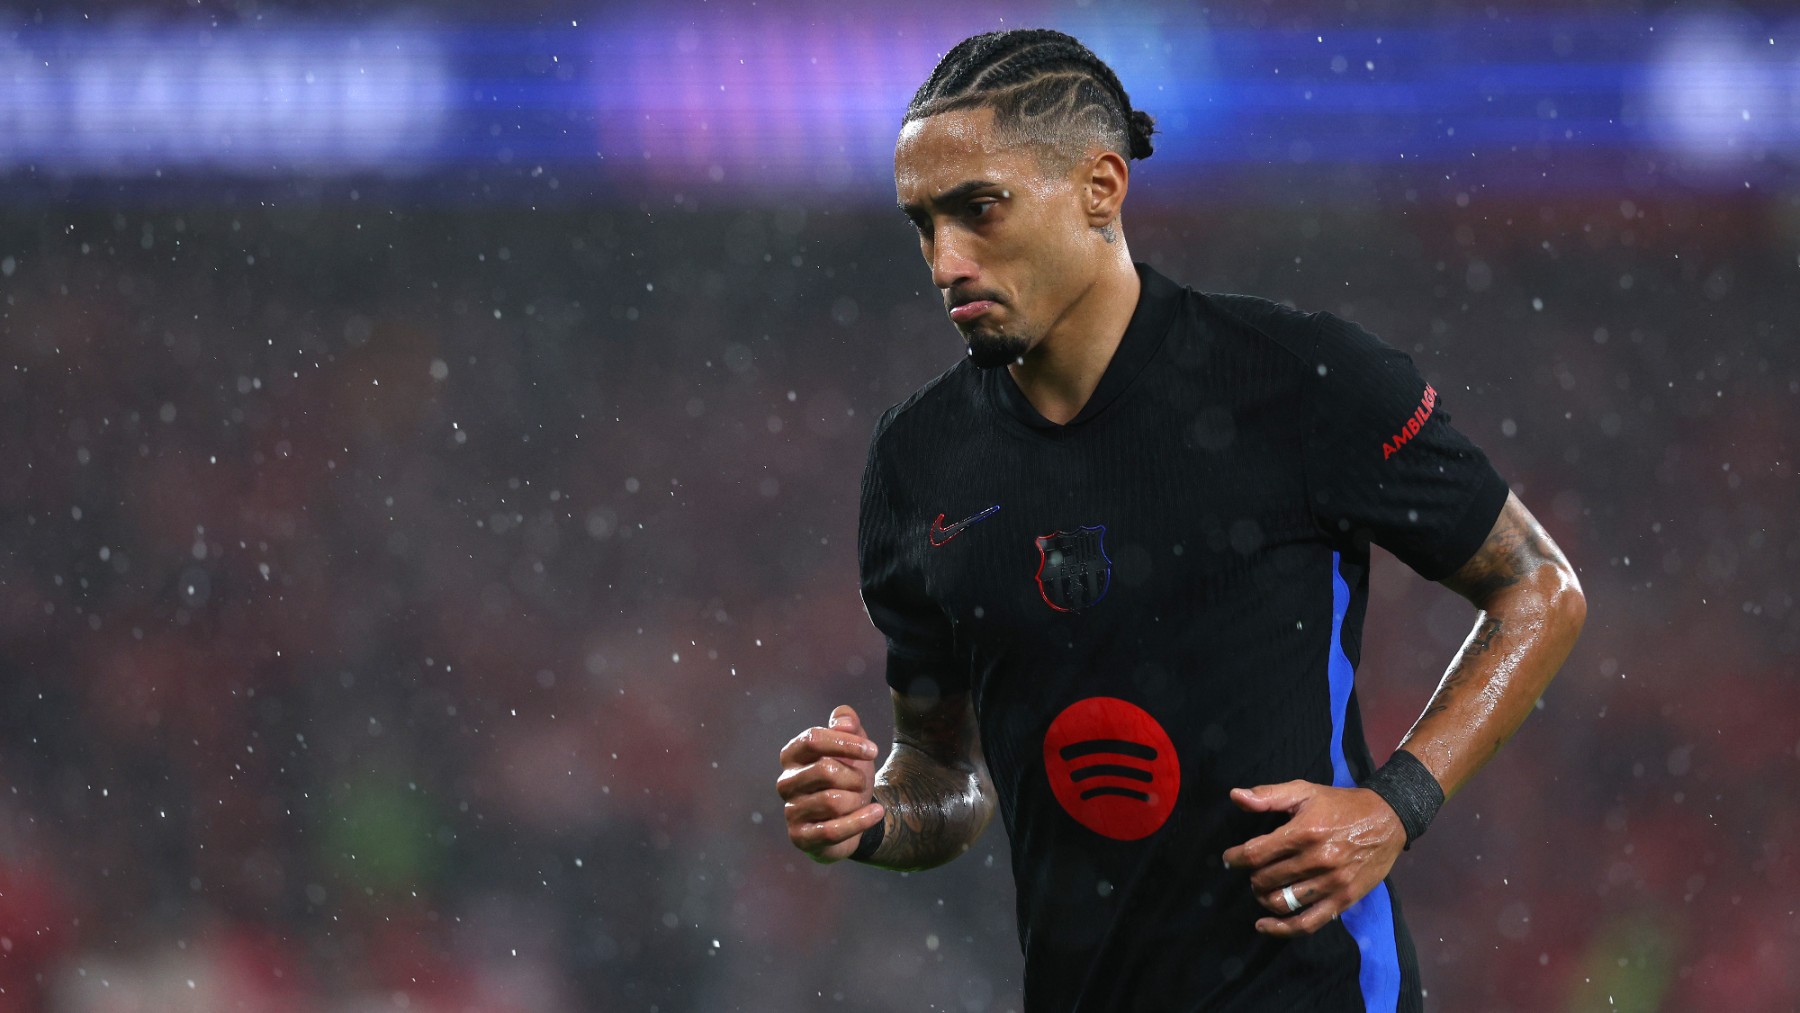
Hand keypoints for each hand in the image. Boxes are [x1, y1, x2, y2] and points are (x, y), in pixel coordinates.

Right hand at [776, 705, 884, 862]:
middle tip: (862, 782)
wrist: (851, 817)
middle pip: (825, 770)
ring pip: (833, 801)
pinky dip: (861, 820)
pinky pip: (833, 830)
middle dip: (855, 776)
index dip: (846, 743)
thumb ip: (848, 723)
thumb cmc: (848, 775)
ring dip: (857, 800)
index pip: (813, 739)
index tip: (873, 750)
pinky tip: (876, 813)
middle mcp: (786, 782)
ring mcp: (791, 811)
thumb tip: (844, 721)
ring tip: (859, 800)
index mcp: (792, 755)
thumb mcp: (851, 746)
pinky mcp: (800, 837)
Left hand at [1220, 780, 1404, 936]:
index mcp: (1304, 832)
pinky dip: (1282, 929)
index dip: (1236, 858)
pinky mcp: (1344, 900)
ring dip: (1264, 898)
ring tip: (1262, 889)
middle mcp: (1317, 860)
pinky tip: (1264, 926)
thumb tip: (1235, 796)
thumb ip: (1268, 795)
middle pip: (1266, 879)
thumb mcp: (1304, 791)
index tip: (1230, 858)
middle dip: (1253, 876)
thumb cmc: (1340, 804)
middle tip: (1253, 871)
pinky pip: (1307, 923)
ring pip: (1282, 902)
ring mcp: (1331, 883)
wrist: (1387, 819)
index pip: (1256, 853)